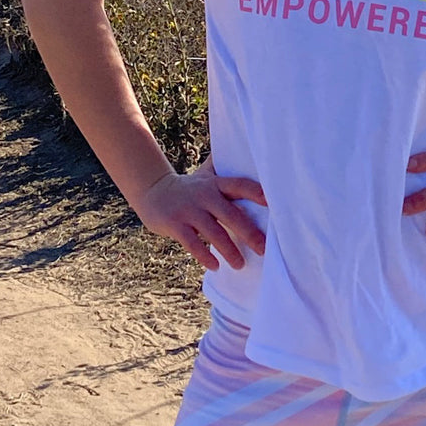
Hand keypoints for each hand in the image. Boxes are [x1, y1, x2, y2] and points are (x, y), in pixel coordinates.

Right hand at [133, 156, 266, 271]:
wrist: (153, 191)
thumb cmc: (189, 188)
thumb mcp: (206, 176)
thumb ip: (225, 173)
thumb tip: (252, 159)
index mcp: (215, 183)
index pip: (239, 185)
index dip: (256, 193)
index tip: (272, 204)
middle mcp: (204, 194)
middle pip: (231, 214)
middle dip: (249, 233)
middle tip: (264, 249)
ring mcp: (189, 210)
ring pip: (214, 232)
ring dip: (229, 250)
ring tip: (240, 264)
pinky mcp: (174, 224)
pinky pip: (193, 244)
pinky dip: (205, 256)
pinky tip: (215, 266)